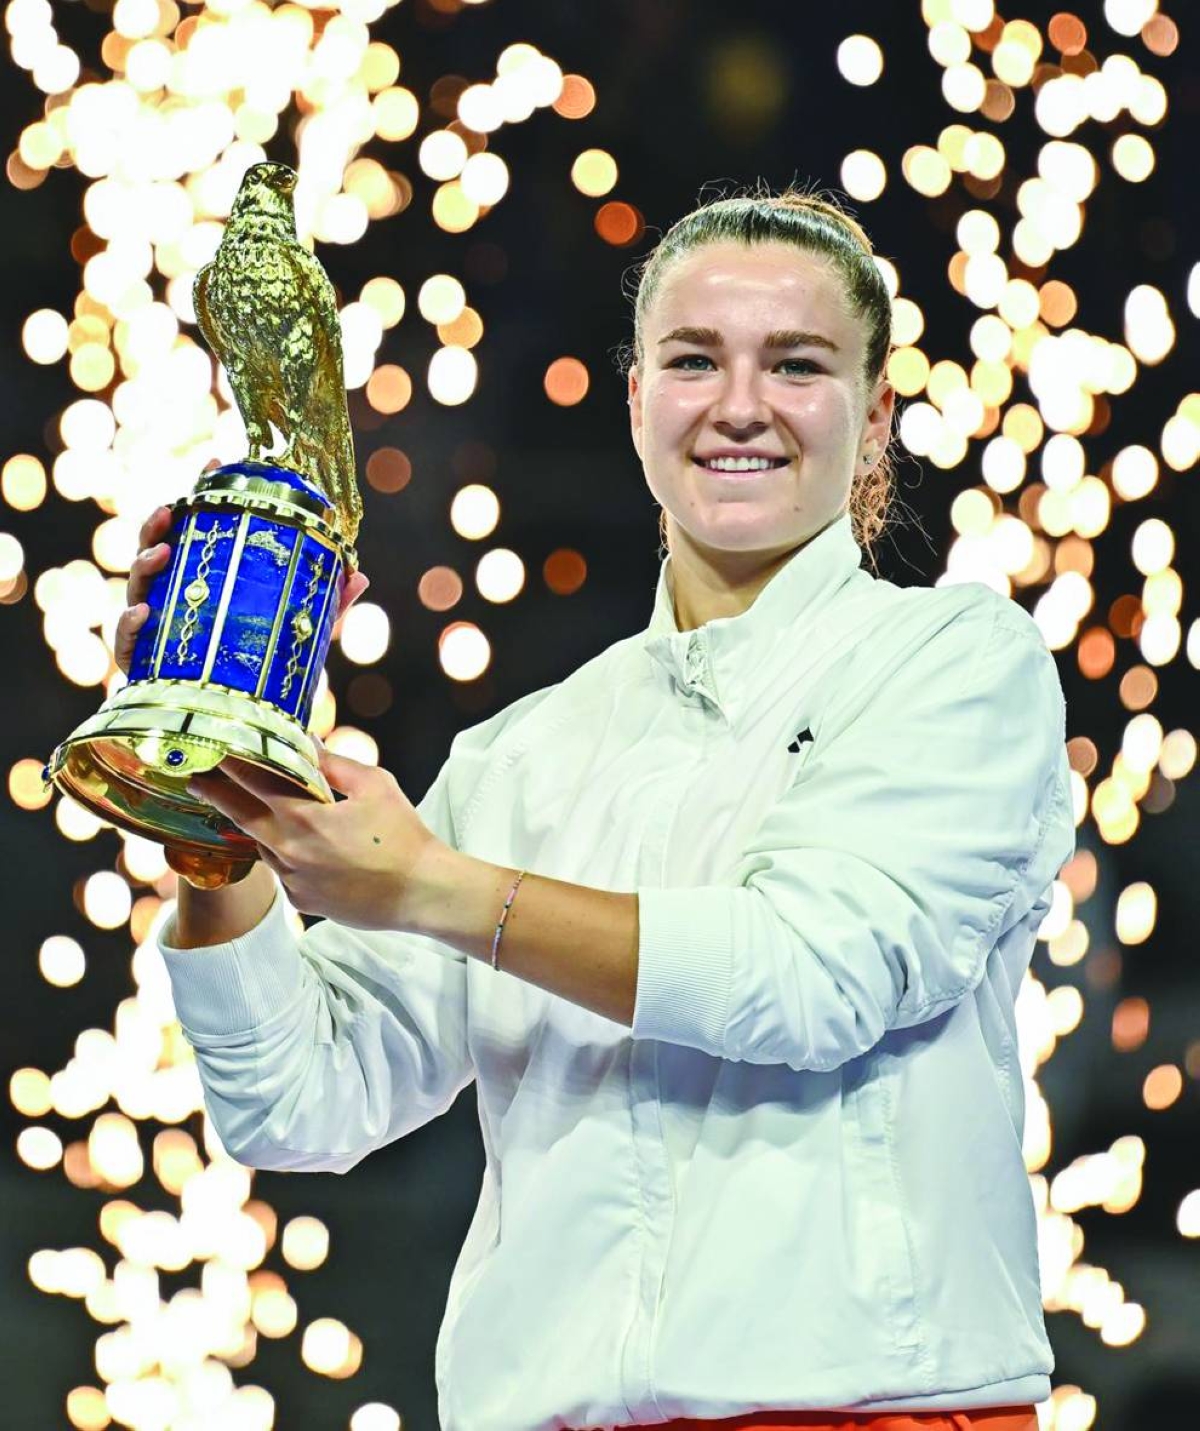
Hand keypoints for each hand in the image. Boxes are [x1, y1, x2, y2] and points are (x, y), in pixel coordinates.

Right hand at [113, 462, 369, 674]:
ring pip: (137, 586)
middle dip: (157, 525)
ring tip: (161, 553)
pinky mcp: (140, 663)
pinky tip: (145, 612)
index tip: (218, 462)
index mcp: (203, 581)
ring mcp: (152, 627)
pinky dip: (130, 623)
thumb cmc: (258, 668)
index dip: (203, 494)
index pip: (197, 531)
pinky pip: (128, 640)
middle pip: (156, 550)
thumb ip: (326, 606)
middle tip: (172, 509)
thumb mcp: (297, 632)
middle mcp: (172, 597)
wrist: (234, 721)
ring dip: (144, 564)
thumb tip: (360, 576)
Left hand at [188, 745, 441, 930]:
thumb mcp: (375, 786)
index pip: (254, 782)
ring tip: (261, 811)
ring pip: (264, 846)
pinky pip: (284, 872)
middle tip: (196, 780)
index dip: (230, 763)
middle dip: (217, 795)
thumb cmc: (404, 836)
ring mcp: (293, 880)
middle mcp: (290, 851)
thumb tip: (307, 743)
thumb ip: (334, 764)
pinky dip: (288, 856)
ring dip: (260, 827)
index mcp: (304, 818)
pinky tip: (310, 850)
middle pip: (241, 816)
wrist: (421, 892)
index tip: (212, 749)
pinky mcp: (302, 901)